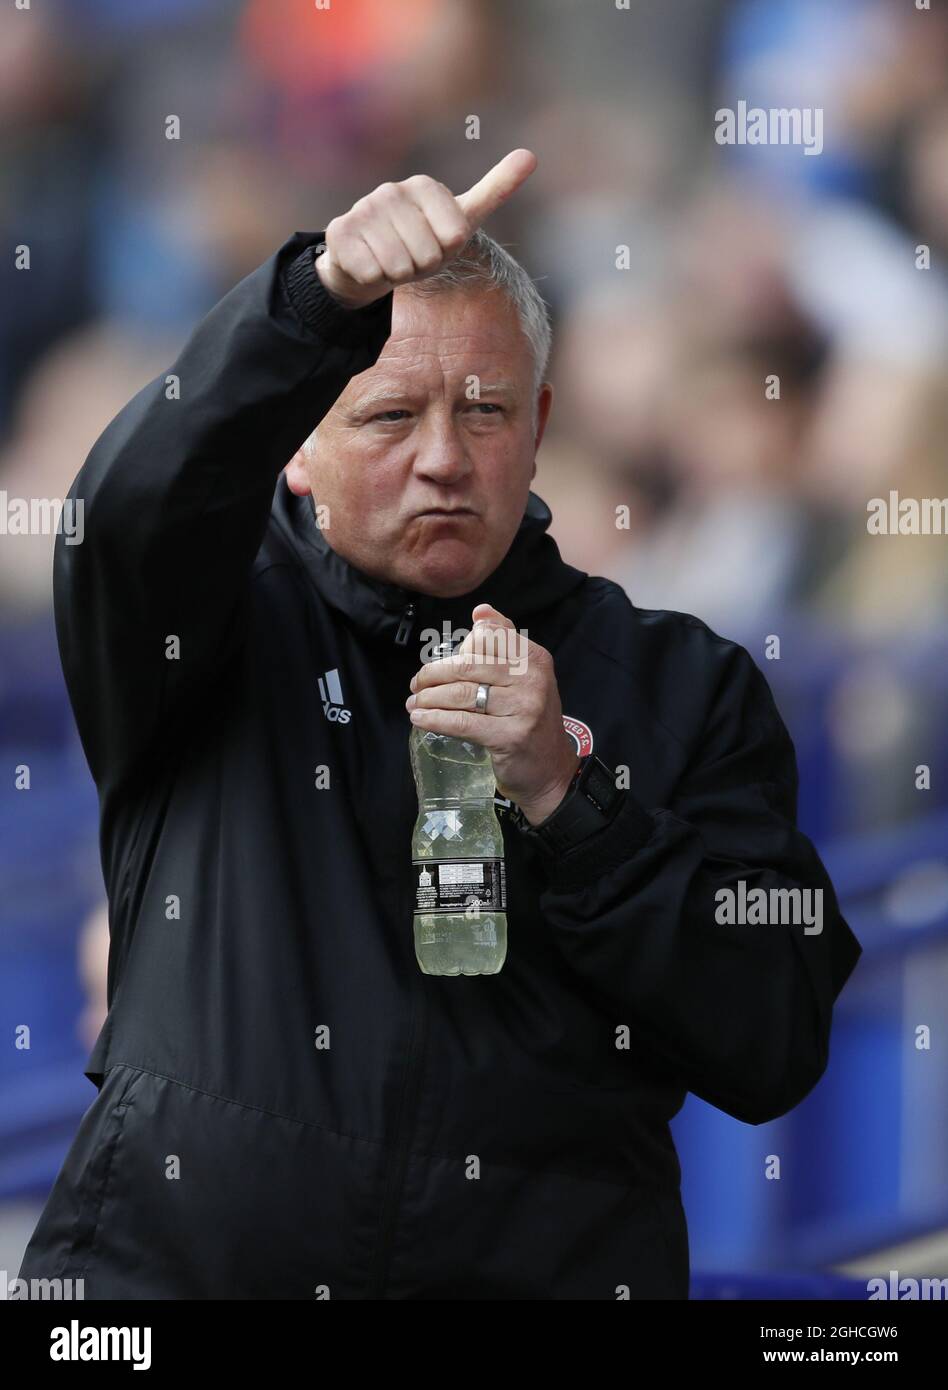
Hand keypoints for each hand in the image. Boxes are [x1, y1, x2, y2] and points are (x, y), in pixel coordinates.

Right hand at [315, 149, 537, 309]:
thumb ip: (495, 189)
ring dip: (398, 274)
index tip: (437, 243)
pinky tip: (368, 264)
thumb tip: (531, 155)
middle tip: (411, 257)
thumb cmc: (422, 242)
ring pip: (398, 265)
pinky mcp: (340, 232)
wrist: (370, 260)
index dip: (447, 252)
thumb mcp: (462, 220)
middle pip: (427, 255)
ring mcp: (363, 209)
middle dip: (422, 267)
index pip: (454, 237)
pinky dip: (374, 278)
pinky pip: (371, 271)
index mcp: (425, 186)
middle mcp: (392, 191)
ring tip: (391, 261)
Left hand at [405, 603, 579, 825]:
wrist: (550, 768)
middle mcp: (532, 679)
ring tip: (413, 702)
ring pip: (462, 694)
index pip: (486, 637)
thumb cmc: (529, 718)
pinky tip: (420, 718)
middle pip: (468, 666)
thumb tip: (480, 610)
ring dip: (429, 697)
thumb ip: (505, 640)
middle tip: (416, 683)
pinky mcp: (509, 736)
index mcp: (535, 658)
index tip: (440, 664)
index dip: (457, 649)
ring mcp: (523, 708)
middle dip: (433, 674)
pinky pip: (463, 722)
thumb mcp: (525, 676)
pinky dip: (435, 719)